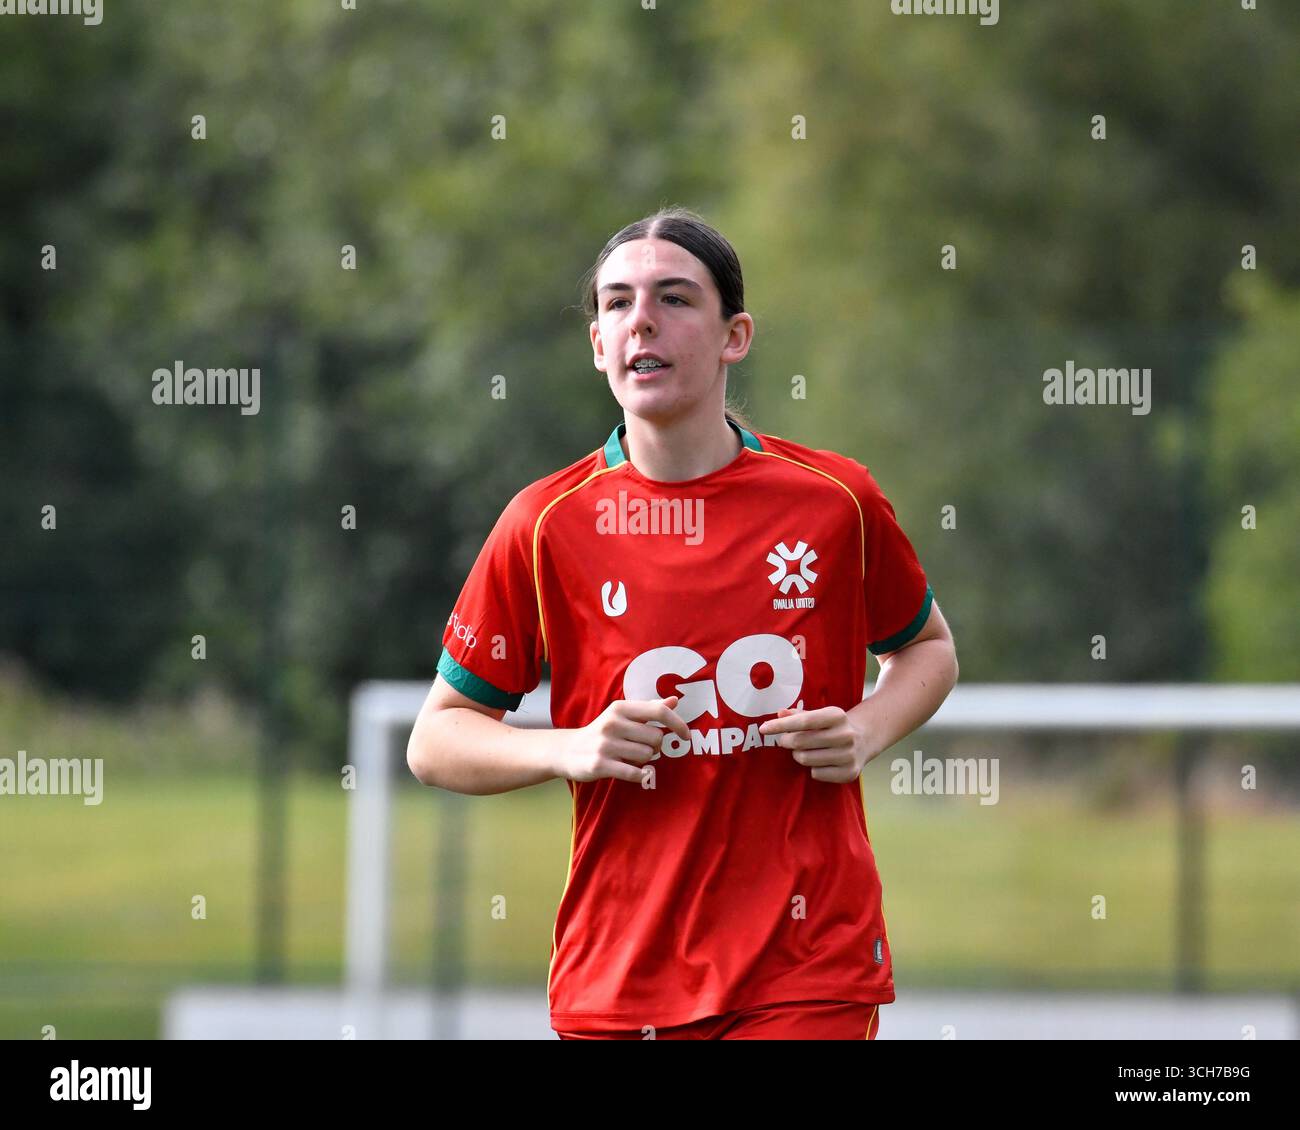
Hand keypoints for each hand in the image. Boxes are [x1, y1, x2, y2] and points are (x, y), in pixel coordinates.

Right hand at [555, 695, 690, 783]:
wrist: (568, 750)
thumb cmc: (604, 732)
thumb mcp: (623, 716)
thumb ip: (649, 709)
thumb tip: (675, 701)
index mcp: (620, 708)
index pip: (659, 711)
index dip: (678, 723)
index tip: (686, 735)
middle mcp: (612, 723)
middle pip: (656, 737)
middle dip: (655, 746)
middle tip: (642, 748)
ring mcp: (605, 744)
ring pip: (647, 756)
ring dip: (645, 760)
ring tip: (631, 758)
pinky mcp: (599, 764)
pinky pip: (634, 773)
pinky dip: (640, 775)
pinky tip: (634, 772)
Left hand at [758, 705, 869, 783]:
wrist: (864, 739)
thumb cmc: (832, 726)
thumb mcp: (819, 715)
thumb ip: (798, 714)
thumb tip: (779, 713)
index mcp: (837, 715)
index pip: (804, 721)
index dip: (781, 725)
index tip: (763, 728)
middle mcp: (845, 735)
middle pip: (801, 742)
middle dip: (786, 741)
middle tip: (784, 740)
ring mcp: (849, 755)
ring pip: (806, 759)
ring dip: (798, 755)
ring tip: (804, 750)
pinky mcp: (849, 773)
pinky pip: (816, 774)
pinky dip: (812, 769)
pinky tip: (819, 761)